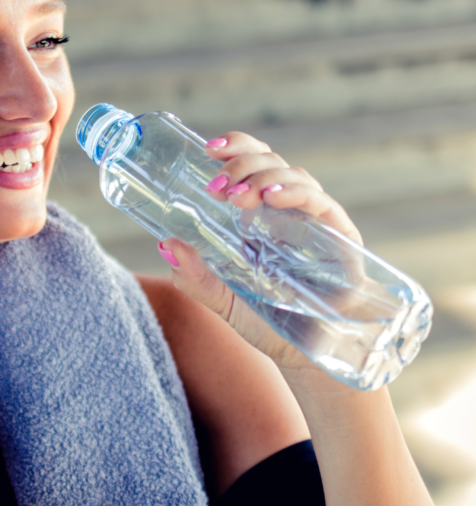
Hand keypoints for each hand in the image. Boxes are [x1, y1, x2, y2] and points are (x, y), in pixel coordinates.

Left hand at [158, 130, 361, 372]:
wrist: (306, 358)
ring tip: (240, 194)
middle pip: (270, 162)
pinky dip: (298, 194)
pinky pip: (322, 205)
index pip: (251, 163)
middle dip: (242, 164)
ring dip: (264, 177)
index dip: (235, 147)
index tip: (208, 148)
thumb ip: (194, 277)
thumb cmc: (267, 323)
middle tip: (218, 187)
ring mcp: (315, 223)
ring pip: (295, 176)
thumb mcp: (222, 300)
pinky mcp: (341, 240)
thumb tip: (165, 244)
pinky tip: (274, 197)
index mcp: (259, 216)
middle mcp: (288, 212)